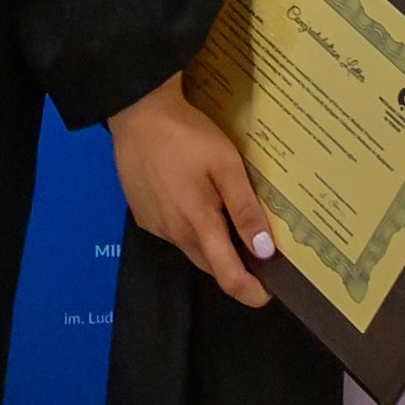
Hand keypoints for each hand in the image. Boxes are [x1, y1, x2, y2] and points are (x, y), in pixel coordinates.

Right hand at [109, 75, 276, 307]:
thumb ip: (245, 209)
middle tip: (256, 249)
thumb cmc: (186, 135)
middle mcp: (173, 234)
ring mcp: (154, 225)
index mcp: (198, 224)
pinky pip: (172, 232)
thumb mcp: (226, 165)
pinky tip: (194, 201)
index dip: (250, 291)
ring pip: (190, 248)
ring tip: (226, 219)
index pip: (227, 277)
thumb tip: (265, 251)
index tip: (268, 292)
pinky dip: (190, 228)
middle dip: (234, 267)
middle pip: (210, 265)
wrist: (137, 111)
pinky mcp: (141, 214)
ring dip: (211, 245)